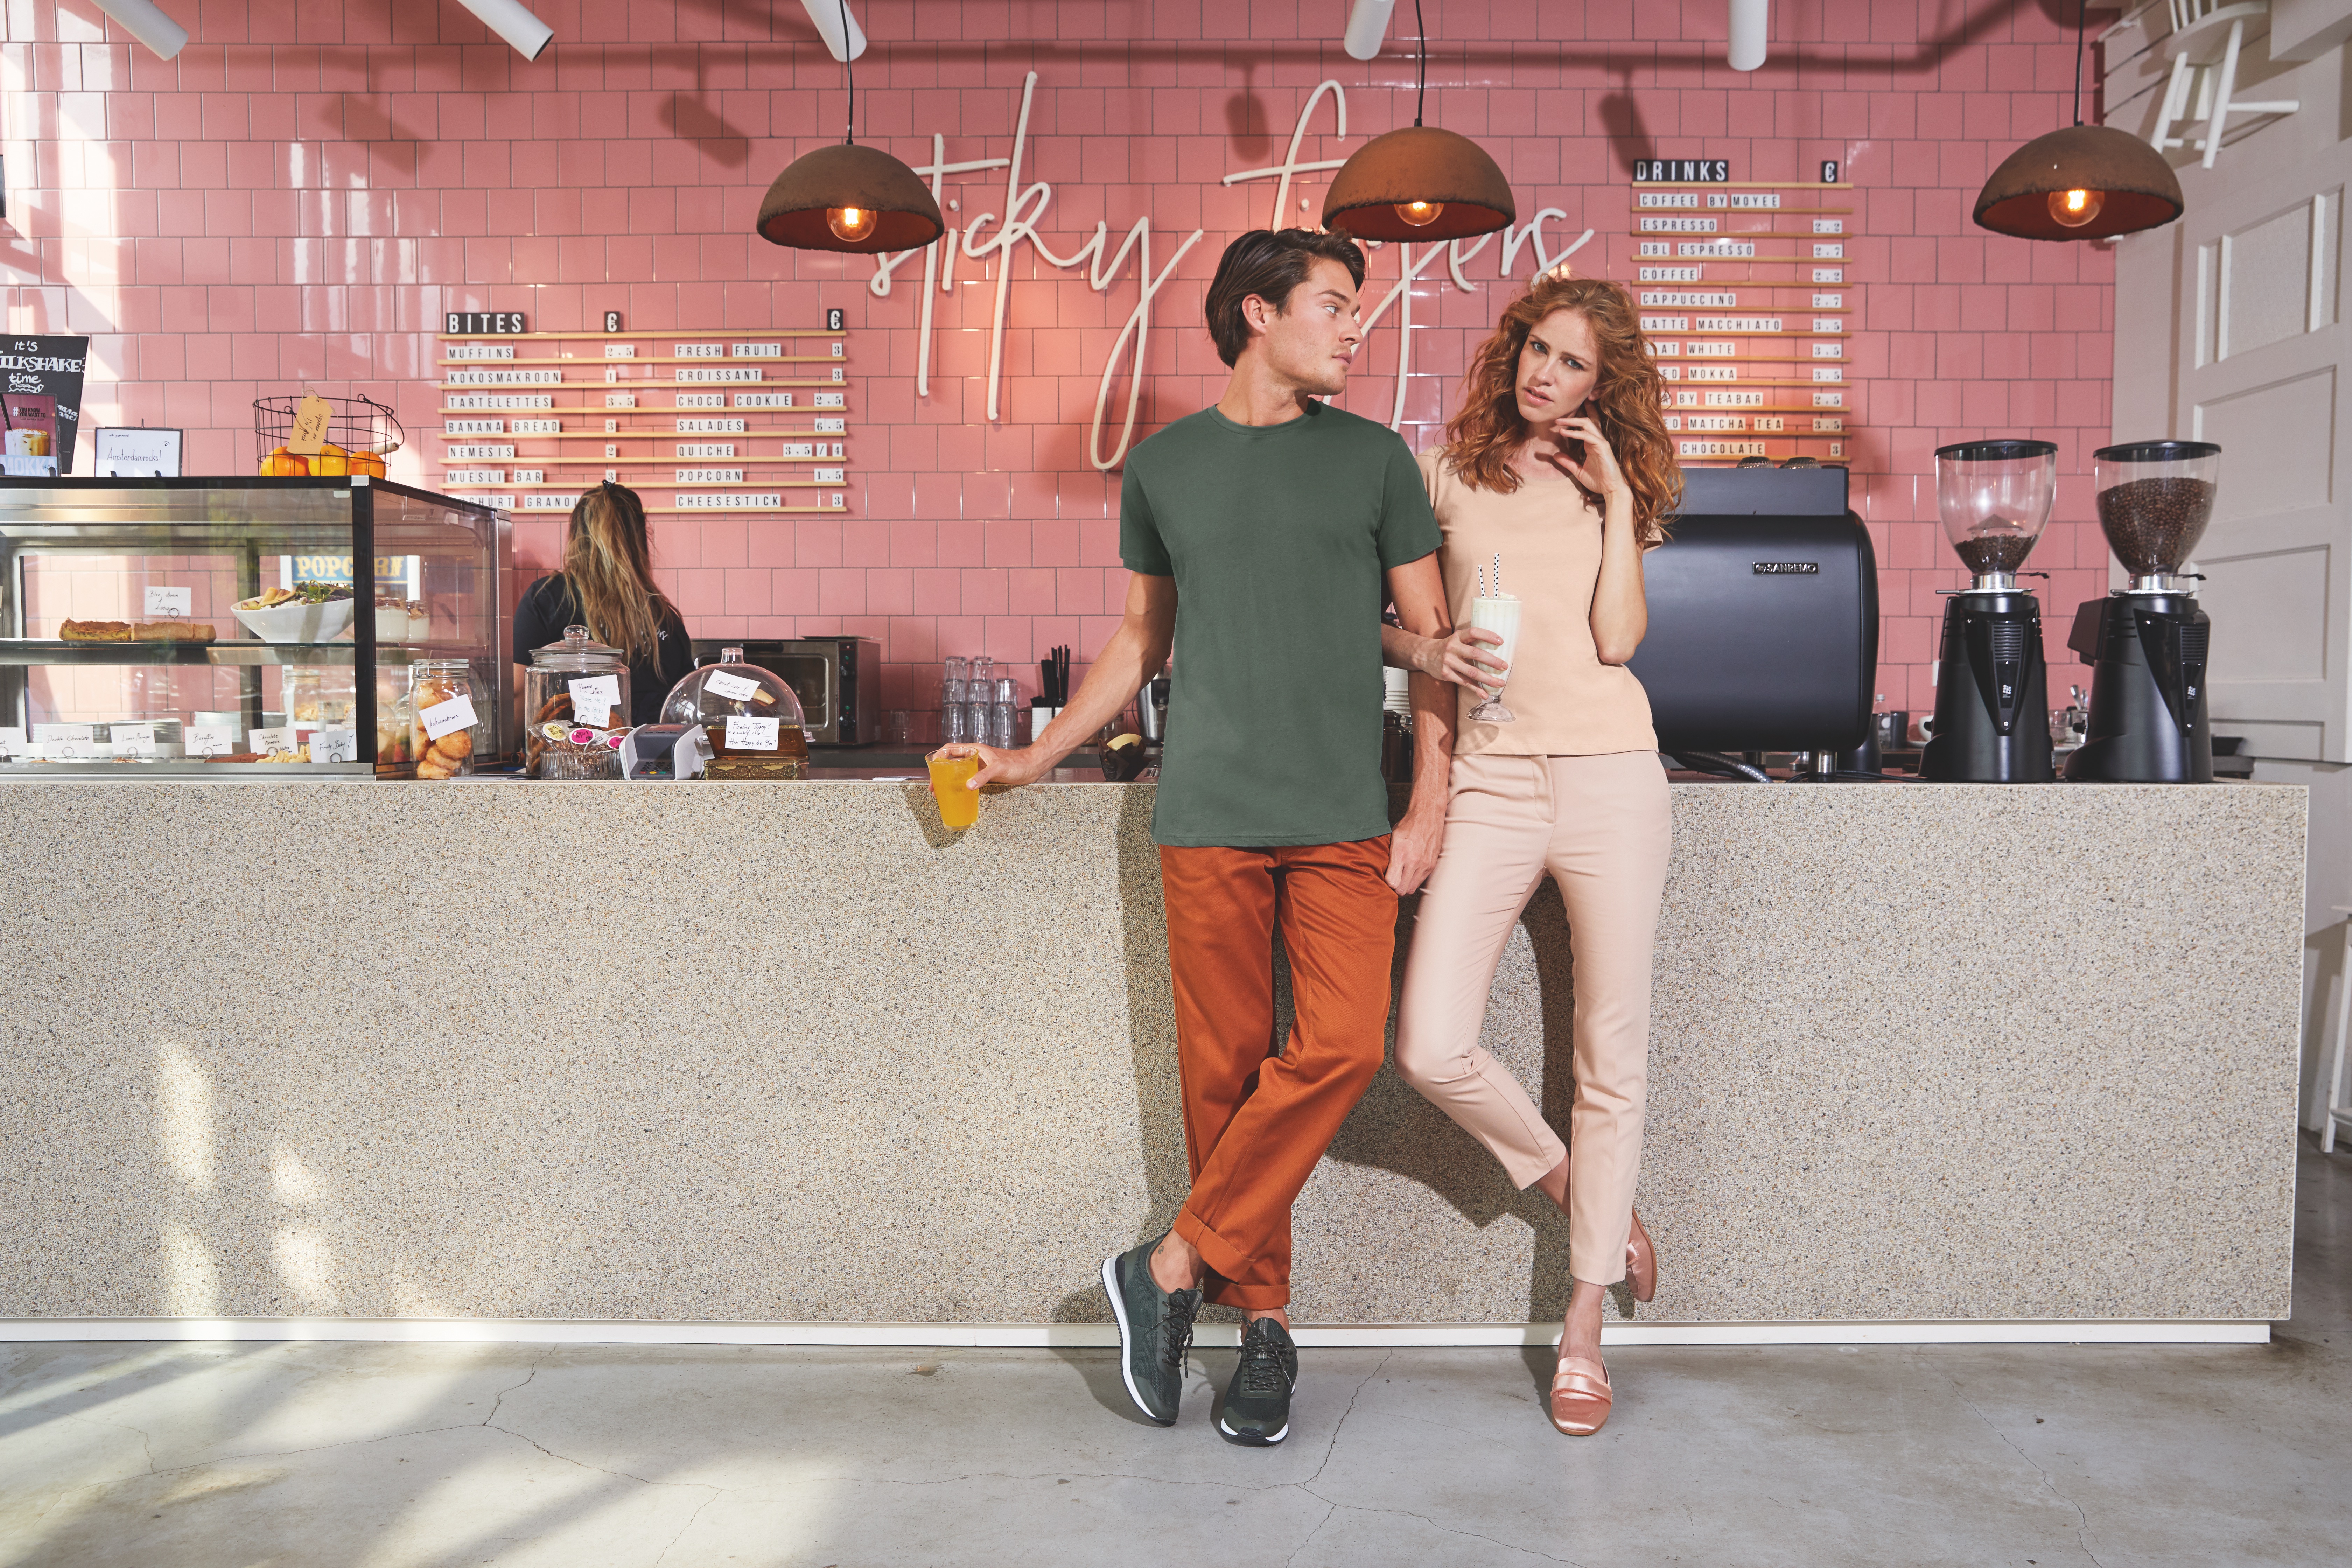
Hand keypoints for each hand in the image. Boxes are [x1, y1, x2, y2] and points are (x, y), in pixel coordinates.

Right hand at [928, 742, 1048, 788]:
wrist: (1030, 767)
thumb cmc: (1017, 763)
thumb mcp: (998, 769)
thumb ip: (983, 777)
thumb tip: (968, 786)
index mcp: (975, 750)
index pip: (951, 749)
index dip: (939, 757)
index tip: (932, 768)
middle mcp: (975, 756)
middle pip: (951, 761)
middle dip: (940, 773)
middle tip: (934, 787)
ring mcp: (979, 765)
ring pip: (958, 770)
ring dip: (948, 779)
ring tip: (941, 792)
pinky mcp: (984, 773)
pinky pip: (967, 777)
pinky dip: (959, 784)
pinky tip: (957, 792)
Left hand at [1386, 805, 1444, 894]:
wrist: (1428, 816)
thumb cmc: (1408, 826)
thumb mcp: (1392, 838)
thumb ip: (1388, 856)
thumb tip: (1382, 871)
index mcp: (1401, 854)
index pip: (1392, 883)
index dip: (1386, 884)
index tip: (1384, 879)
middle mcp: (1414, 862)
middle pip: (1402, 890)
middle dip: (1395, 889)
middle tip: (1392, 882)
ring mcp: (1425, 865)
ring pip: (1412, 888)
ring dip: (1405, 886)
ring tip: (1400, 877)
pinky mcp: (1432, 865)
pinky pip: (1421, 881)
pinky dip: (1414, 880)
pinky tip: (1410, 872)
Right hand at [1416, 626, 1507, 688]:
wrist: (1425, 655)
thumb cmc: (1447, 647)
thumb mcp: (1457, 638)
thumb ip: (1471, 640)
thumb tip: (1496, 645)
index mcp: (1457, 636)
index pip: (1474, 632)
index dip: (1488, 636)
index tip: (1501, 642)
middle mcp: (1452, 648)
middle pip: (1476, 654)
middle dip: (1492, 661)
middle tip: (1505, 666)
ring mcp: (1448, 662)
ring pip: (1472, 672)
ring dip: (1488, 679)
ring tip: (1500, 683)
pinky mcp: (1446, 674)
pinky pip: (1464, 683)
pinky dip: (1476, 689)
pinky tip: (1485, 694)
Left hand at [1545, 412, 1628, 500]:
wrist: (1611, 490)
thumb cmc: (1598, 481)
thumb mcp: (1578, 471)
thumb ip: (1568, 462)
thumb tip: (1555, 455)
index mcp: (1591, 444)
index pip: (1584, 427)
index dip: (1574, 420)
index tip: (1559, 420)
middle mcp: (1596, 441)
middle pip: (1586, 421)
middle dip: (1571, 417)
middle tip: (1557, 418)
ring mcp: (1600, 442)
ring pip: (1587, 424)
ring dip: (1572, 421)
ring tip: (1558, 422)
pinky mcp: (1603, 447)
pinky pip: (1587, 436)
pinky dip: (1575, 433)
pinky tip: (1564, 432)